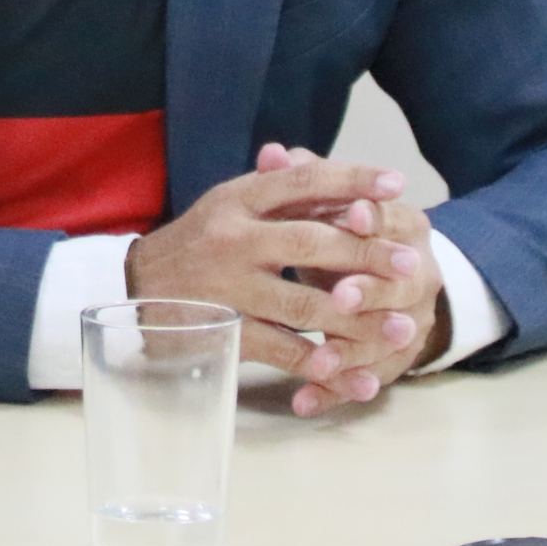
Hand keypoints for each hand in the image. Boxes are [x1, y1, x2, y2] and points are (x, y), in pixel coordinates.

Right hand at [123, 146, 429, 415]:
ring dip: (357, 320)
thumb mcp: (230, 205)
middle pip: (309, 244)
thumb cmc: (199, 242)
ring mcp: (226, 288)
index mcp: (236, 200)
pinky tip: (353, 373)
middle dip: (367, 256)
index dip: (351, 180)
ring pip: (303, 305)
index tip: (397, 184)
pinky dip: (319, 365)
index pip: (300, 182)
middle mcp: (231, 239)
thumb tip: (334, 171)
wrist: (134, 287)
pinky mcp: (223, 331)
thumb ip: (280, 190)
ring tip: (400, 328)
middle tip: (412, 265)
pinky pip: (280, 350)